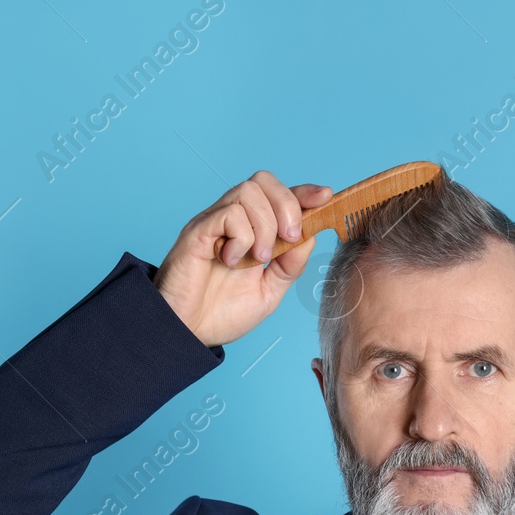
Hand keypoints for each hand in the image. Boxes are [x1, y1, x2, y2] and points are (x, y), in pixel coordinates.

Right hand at [153, 171, 333, 346]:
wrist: (188, 333)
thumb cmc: (222, 313)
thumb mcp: (269, 291)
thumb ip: (290, 265)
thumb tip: (310, 237)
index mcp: (252, 230)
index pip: (279, 195)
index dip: (304, 192)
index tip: (326, 196)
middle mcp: (232, 220)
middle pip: (264, 181)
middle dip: (288, 206)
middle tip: (289, 239)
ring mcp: (214, 223)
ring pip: (249, 192)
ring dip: (265, 226)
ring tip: (258, 259)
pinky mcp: (198, 232)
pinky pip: (229, 213)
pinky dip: (242, 237)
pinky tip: (232, 261)